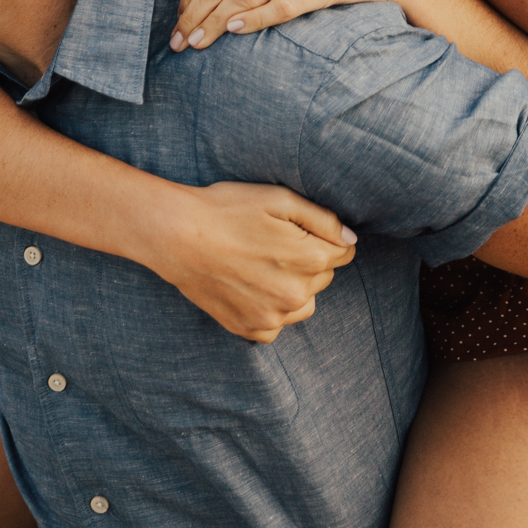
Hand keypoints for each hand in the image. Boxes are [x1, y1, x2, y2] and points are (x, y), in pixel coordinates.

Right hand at [149, 181, 358, 341]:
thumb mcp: (279, 198)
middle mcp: (297, 296)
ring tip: (261, 264)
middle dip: (308, 259)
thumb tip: (350, 239)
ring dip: (293, 287)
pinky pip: (276, 324)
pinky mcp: (249, 329)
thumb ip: (324, 219)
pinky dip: (270, 309)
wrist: (177, 235)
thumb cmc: (227, 209)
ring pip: (303, 303)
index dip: (324, 236)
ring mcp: (272, 317)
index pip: (343, 251)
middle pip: (323, 276)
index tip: (297, 228)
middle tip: (272, 241)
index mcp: (311, 260)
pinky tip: (249, 286)